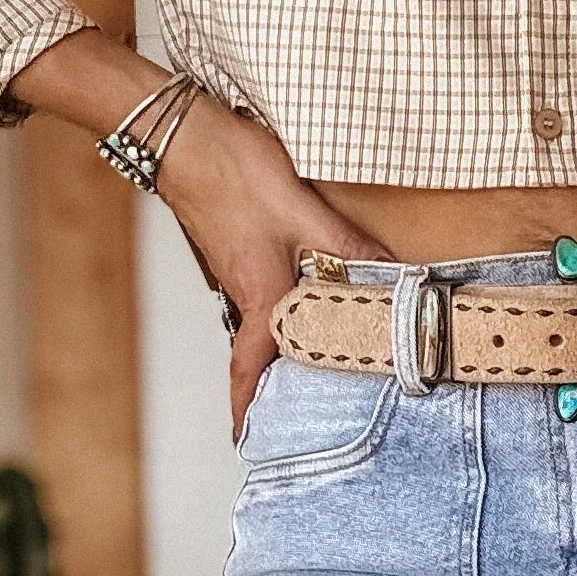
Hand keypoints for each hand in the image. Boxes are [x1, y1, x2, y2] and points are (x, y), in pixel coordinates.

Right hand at [2, 29, 391, 437]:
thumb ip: (348, 247)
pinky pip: (259, 295)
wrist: (182, 134)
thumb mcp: (304, 211)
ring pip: (260, 324)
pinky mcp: (236, 249)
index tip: (246, 441)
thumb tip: (394, 277)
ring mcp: (236, 271)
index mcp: (259, 296)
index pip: (249, 369)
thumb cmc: (233, 172)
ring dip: (277, 350)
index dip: (246, 408)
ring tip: (309, 367)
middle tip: (293, 414)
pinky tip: (302, 303)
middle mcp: (243, 292)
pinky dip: (278, 314)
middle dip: (270, 389)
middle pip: (257, 354)